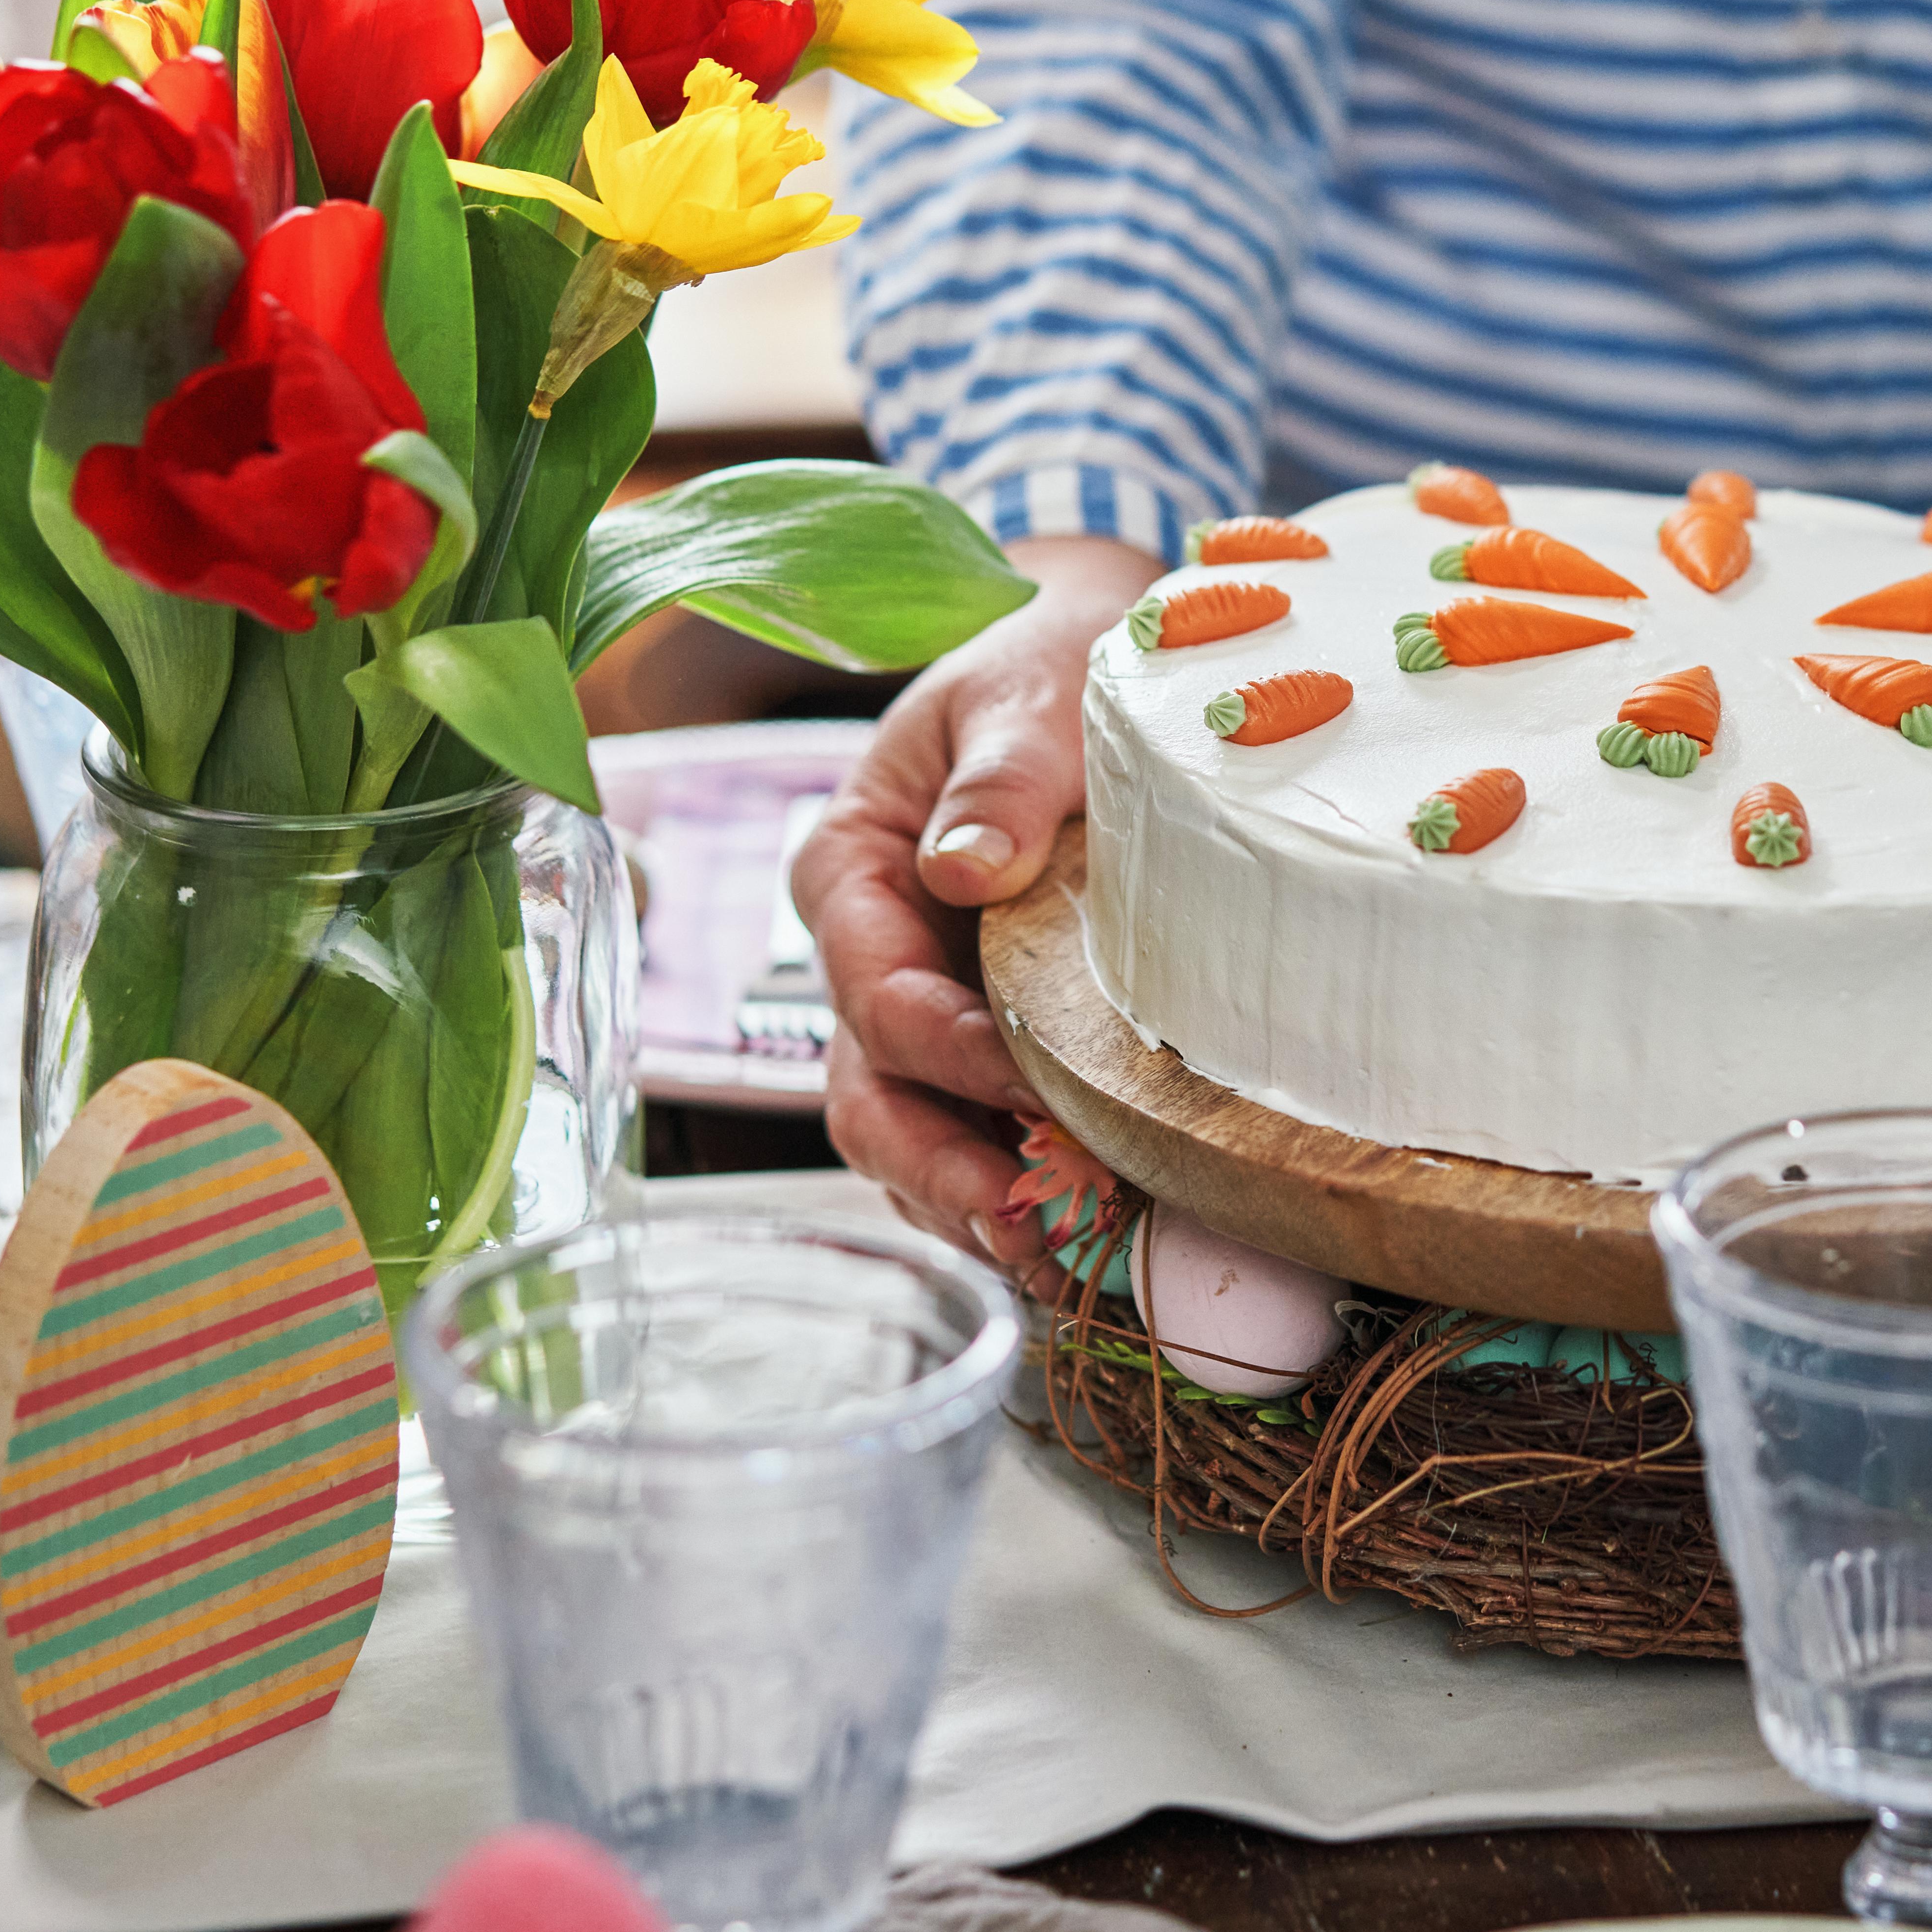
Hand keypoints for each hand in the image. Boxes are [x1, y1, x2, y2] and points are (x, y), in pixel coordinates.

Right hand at [791, 535, 1161, 1277]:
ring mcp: (914, 1013)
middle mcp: (866, 957)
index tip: (1024, 1080)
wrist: (1081, 672)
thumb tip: (965, 862)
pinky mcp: (971, 1047)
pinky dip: (1009, 1195)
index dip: (941, 1048)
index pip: (873, 988)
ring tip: (1062, 1260)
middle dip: (940, 1168)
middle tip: (1028, 1221)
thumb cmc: (1044, 671)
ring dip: (974, 1207)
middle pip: (868, 1095)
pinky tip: (1081, 1240)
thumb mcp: (1023, 693)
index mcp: (850, 870)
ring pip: (906, 1141)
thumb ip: (1001, 774)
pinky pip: (964, 1142)